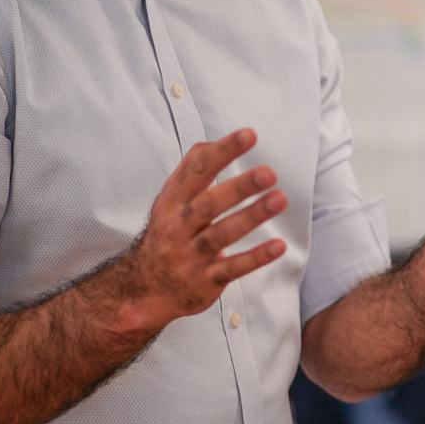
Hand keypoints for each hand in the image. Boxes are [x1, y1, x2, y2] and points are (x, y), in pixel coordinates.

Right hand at [118, 128, 288, 328]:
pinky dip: (255, 258)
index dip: (222, 151)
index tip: (249, 135)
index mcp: (172, 202)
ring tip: (280, 199)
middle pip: (209, 204)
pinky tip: (278, 246)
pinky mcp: (205, 281)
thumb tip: (214, 142)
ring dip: (252, 217)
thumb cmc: (168, 234)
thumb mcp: (170, 201)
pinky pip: (232, 268)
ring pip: (221, 234)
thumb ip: (191, 172)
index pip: (197, 170)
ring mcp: (191, 255)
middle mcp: (178, 226)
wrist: (144, 288)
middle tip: (269, 172)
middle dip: (239, 187)